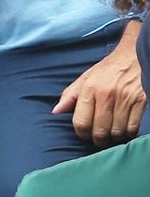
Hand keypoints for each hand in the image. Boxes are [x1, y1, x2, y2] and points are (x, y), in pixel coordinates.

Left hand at [52, 23, 145, 147]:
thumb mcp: (86, 78)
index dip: (81, 134)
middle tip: (99, 139)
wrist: (131, 56)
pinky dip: (128, 134)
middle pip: (99, 132)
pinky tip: (124, 129)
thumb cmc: (107, 70)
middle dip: (98, 141)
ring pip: (117, 133)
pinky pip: (132, 129)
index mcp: (89, 88)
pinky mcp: (140, 101)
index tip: (85, 135)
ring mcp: (124, 98)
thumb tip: (56, 111)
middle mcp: (106, 94)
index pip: (81, 122)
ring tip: (111, 134)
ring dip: (113, 139)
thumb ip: (70, 95)